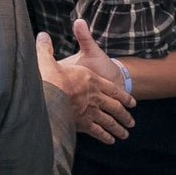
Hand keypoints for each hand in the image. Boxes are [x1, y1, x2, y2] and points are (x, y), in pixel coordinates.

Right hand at [38, 21, 134, 144]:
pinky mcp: (83, 124)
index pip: (113, 90)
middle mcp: (95, 97)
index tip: (132, 103)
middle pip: (115, 108)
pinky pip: (98, 132)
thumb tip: (43, 34)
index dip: (123, 96)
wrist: (49, 96)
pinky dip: (105, 136)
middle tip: (131, 122)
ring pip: (109, 121)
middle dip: (124, 115)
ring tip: (125, 134)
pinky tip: (110, 140)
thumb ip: (47, 48)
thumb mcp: (50, 58)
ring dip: (118, 128)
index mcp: (91, 80)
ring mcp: (91, 112)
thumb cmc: (50, 77)